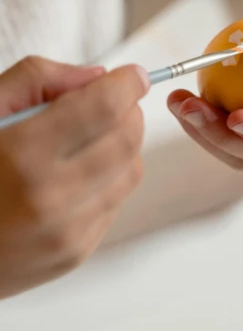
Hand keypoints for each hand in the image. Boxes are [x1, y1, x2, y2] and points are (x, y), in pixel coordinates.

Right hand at [0, 57, 148, 298]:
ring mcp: (66, 233)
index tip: (132, 76)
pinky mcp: (74, 254)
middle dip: (128, 113)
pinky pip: (115, 204)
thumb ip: (35, 80)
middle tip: (109, 103)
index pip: (104, 108)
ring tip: (85, 140)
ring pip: (130, 173)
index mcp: (22, 155)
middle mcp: (50, 199)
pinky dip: (107, 181)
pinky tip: (72, 176)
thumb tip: (96, 77)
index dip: (127, 84)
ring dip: (120, 148)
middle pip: (127, 140)